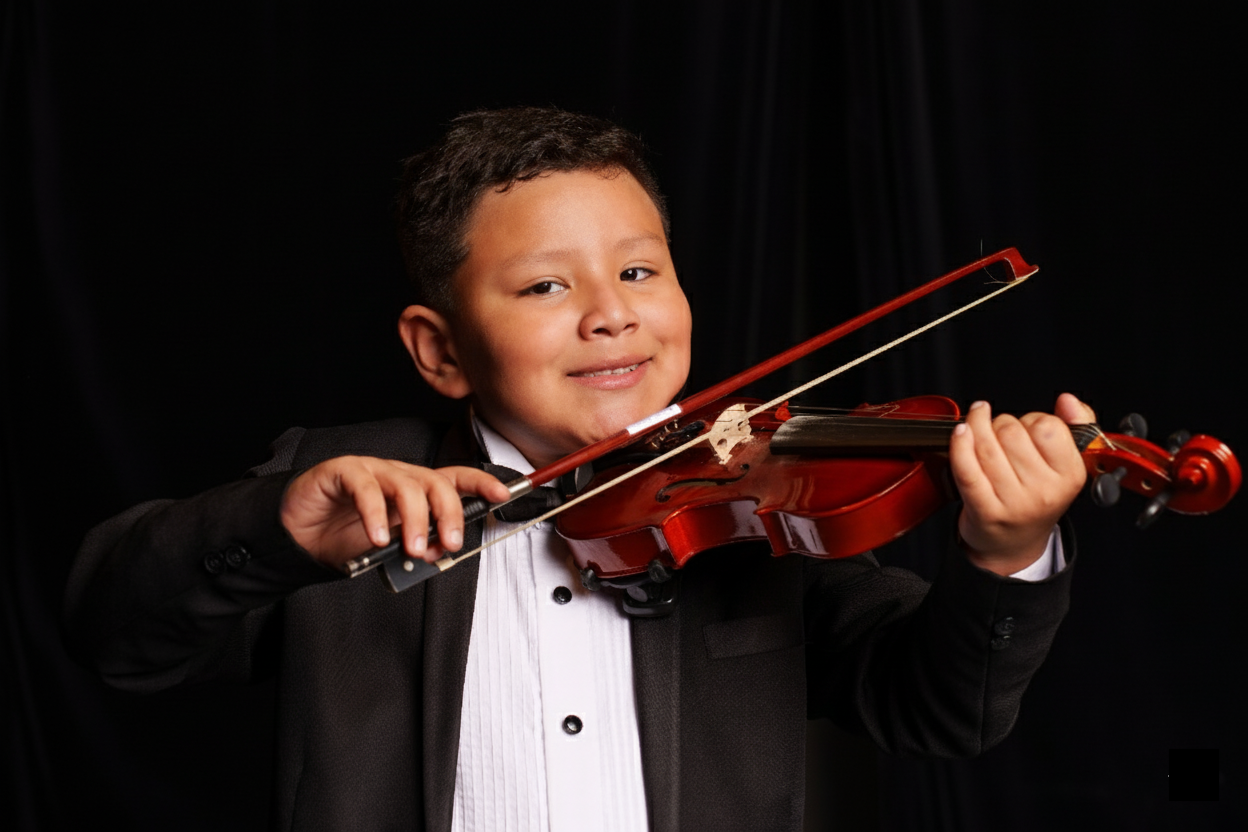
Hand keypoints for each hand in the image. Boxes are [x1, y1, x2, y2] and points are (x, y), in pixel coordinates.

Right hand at [280, 457, 510, 567]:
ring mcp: (371, 470)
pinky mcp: (342, 471)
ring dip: (414, 520)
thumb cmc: (345, 537)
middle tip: (449, 543)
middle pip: (436, 482)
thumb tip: (440, 552)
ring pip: (406, 485)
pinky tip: (377, 537)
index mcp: (414, 489)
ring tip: (412, 549)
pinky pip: (365, 487)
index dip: (481, 484)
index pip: (455, 479)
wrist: (299, 536)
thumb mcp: (390, 547)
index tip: (503, 495)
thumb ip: (415, 546)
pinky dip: (374, 514)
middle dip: (449, 513)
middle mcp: (397, 475)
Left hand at [950, 393, 1096, 575]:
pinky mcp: (984, 510)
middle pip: (1012, 432)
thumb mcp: (1065, 465)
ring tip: (977, 429)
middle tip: (1000, 435)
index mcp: (1070, 476)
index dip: (1032, 419)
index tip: (1027, 428)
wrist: (1012, 544)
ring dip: (977, 428)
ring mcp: (1013, 502)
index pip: (1047, 426)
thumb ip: (1075, 425)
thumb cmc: (1036, 497)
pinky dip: (960, 445)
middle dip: (1001, 423)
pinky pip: (967, 468)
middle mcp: (1044, 491)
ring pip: (986, 444)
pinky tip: (960, 432)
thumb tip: (1068, 401)